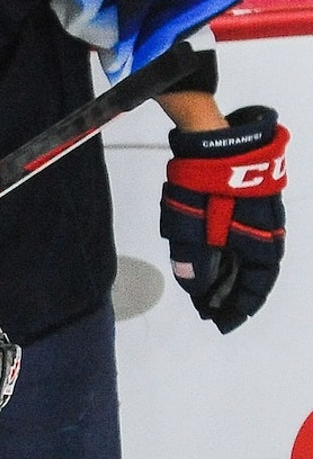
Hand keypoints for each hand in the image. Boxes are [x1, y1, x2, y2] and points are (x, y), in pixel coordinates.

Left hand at [161, 105, 288, 332]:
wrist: (211, 136)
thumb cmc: (204, 182)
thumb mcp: (193, 225)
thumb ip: (195, 259)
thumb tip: (196, 288)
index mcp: (260, 238)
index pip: (258, 282)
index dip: (242, 305)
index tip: (223, 322)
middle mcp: (265, 228)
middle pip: (252, 271)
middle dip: (232, 294)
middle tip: (208, 311)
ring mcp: (257, 212)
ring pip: (247, 254)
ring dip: (229, 275)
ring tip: (204, 293)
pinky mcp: (246, 199)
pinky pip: (240, 236)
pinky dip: (226, 254)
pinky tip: (209, 260)